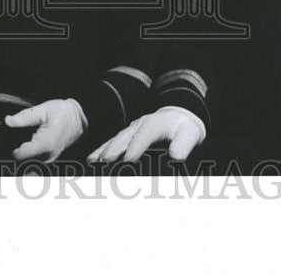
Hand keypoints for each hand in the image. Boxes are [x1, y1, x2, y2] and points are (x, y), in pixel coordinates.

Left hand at [4, 99, 86, 161]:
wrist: (79, 118)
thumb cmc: (64, 113)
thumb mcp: (43, 110)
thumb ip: (24, 117)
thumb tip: (8, 121)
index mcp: (44, 145)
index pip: (18, 157)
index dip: (13, 148)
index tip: (14, 139)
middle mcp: (47, 157)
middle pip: (23, 162)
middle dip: (19, 151)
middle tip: (22, 138)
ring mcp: (51, 160)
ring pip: (30, 163)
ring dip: (26, 154)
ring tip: (30, 140)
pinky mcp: (52, 159)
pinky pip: (37, 162)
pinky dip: (33, 156)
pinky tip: (35, 143)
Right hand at [88, 106, 205, 162]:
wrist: (176, 118)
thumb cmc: (183, 129)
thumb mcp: (189, 134)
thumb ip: (183, 145)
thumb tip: (176, 158)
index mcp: (154, 124)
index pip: (144, 135)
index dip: (136, 147)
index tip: (128, 160)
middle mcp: (138, 125)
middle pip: (124, 137)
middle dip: (114, 149)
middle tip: (105, 162)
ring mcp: (129, 130)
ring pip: (115, 140)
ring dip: (104, 151)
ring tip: (93, 162)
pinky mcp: (125, 136)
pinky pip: (111, 143)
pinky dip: (100, 151)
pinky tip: (91, 160)